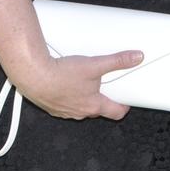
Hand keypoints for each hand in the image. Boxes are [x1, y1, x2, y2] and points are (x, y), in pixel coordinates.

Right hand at [17, 49, 143, 120]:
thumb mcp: (95, 64)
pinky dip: (67, 95)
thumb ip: (117, 61)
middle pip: (97, 109)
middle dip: (102, 98)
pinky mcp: (51, 106)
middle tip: (104, 84)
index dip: (123, 106)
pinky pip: (64, 103)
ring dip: (83, 96)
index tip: (126, 100)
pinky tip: (64, 82)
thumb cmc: (62, 74)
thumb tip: (136, 58)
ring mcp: (64, 111)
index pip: (115, 112)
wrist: (34, 76)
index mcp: (93, 106)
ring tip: (83, 80)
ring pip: (80, 106)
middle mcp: (79, 113)